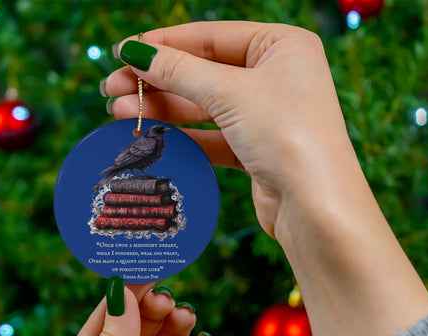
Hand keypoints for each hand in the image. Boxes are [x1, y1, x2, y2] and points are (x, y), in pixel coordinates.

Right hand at [104, 21, 354, 238]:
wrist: (316, 207)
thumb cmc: (287, 135)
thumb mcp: (230, 93)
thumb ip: (180, 71)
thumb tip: (135, 52)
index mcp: (282, 46)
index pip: (211, 37)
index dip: (164, 44)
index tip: (122, 52)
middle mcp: (277, 77)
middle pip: (205, 72)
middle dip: (157, 81)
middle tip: (111, 89)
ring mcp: (268, 116)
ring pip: (206, 106)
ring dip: (164, 109)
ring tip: (119, 113)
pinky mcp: (258, 151)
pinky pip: (214, 136)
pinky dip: (184, 136)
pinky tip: (152, 135)